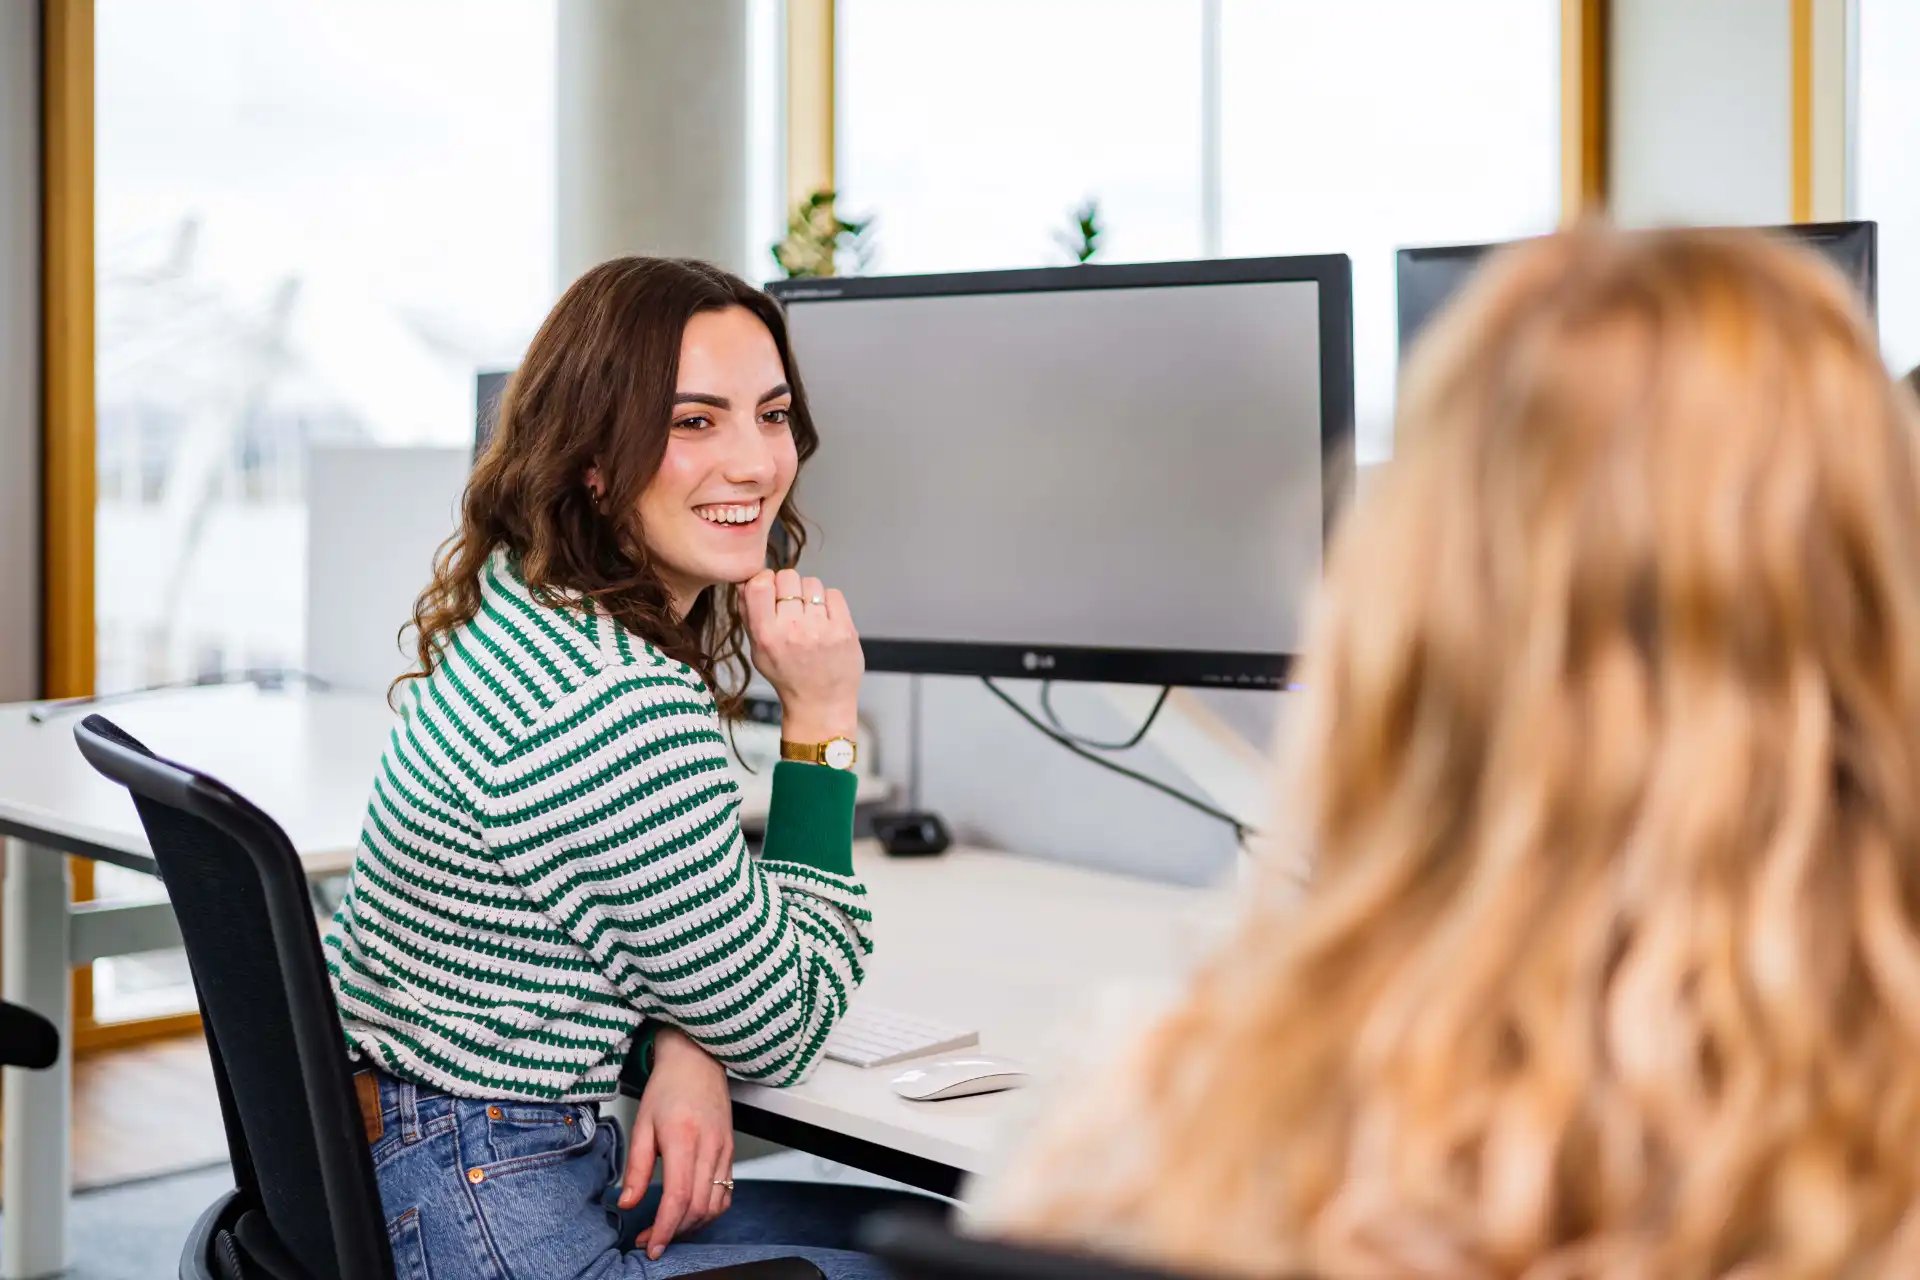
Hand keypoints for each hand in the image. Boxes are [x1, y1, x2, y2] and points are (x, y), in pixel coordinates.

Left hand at [617, 1026, 734, 1258]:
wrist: (697, 1060)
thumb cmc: (669, 1087)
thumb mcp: (642, 1123)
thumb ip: (636, 1166)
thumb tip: (627, 1202)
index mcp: (684, 1138)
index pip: (679, 1197)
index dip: (665, 1227)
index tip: (651, 1244)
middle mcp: (709, 1147)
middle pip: (698, 1207)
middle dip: (674, 1231)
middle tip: (650, 1238)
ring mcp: (724, 1150)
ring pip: (715, 1205)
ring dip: (692, 1225)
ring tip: (668, 1227)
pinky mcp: (731, 1152)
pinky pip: (726, 1193)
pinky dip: (709, 1212)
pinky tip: (691, 1212)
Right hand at [741, 568, 863, 741]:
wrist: (821, 704)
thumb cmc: (787, 677)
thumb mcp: (757, 651)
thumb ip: (748, 615)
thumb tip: (745, 581)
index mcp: (766, 636)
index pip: (760, 584)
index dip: (765, 580)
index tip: (770, 589)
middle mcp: (793, 630)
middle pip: (787, 577)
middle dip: (788, 587)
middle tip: (792, 605)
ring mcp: (820, 629)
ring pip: (812, 583)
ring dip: (809, 594)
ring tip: (810, 615)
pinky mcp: (844, 629)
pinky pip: (834, 593)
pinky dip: (829, 602)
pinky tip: (825, 619)